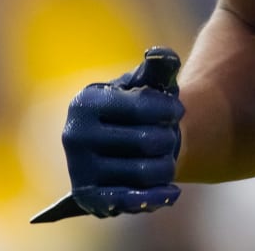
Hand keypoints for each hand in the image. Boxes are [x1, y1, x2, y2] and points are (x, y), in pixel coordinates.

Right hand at [60, 48, 183, 217]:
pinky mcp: (88, 198)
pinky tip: (172, 193)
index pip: (139, 106)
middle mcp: (75, 135)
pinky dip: (153, 198)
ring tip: (170, 158)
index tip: (179, 110)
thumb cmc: (138, 104)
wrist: (121, 138)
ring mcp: (79, 169)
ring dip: (166, 166)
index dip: (168, 108)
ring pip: (141, 173)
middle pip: (144, 142)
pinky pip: (127, 201)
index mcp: (85, 102)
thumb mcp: (147, 80)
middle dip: (168, 138)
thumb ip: (159, 64)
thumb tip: (160, 54)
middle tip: (172, 136)